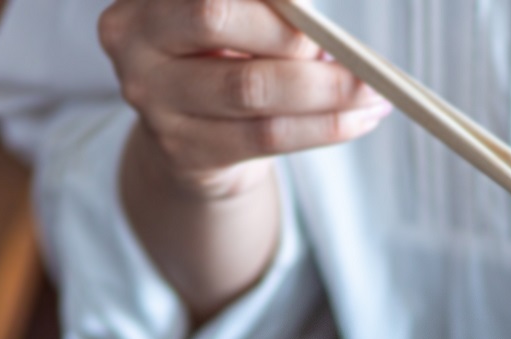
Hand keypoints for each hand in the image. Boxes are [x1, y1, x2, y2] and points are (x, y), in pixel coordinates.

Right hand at [100, 0, 389, 195]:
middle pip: (216, 19)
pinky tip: (361, 119)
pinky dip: (325, 126)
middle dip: (290, 29)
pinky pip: (267, 136)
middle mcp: (134, 42)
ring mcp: (153, 102)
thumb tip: (319, 15)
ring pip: (252, 88)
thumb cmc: (222, 60)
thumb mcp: (232, 21)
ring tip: (375, 90)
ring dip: (326, 89)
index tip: (311, 0)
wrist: (190, 141)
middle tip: (350, 48)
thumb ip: (265, 9)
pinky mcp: (185, 151)